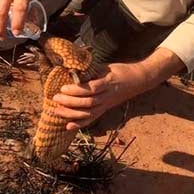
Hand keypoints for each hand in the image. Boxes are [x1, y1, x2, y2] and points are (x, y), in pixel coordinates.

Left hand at [51, 48, 185, 129]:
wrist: (139, 80)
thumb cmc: (121, 70)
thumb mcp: (107, 66)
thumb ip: (92, 70)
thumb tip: (73, 68)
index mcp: (108, 83)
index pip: (91, 89)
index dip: (76, 90)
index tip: (63, 88)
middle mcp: (107, 96)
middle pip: (87, 103)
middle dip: (70, 102)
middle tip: (55, 98)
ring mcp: (107, 104)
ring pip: (88, 113)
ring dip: (71, 114)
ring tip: (57, 110)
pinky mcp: (106, 109)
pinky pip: (92, 118)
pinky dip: (80, 124)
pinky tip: (68, 126)